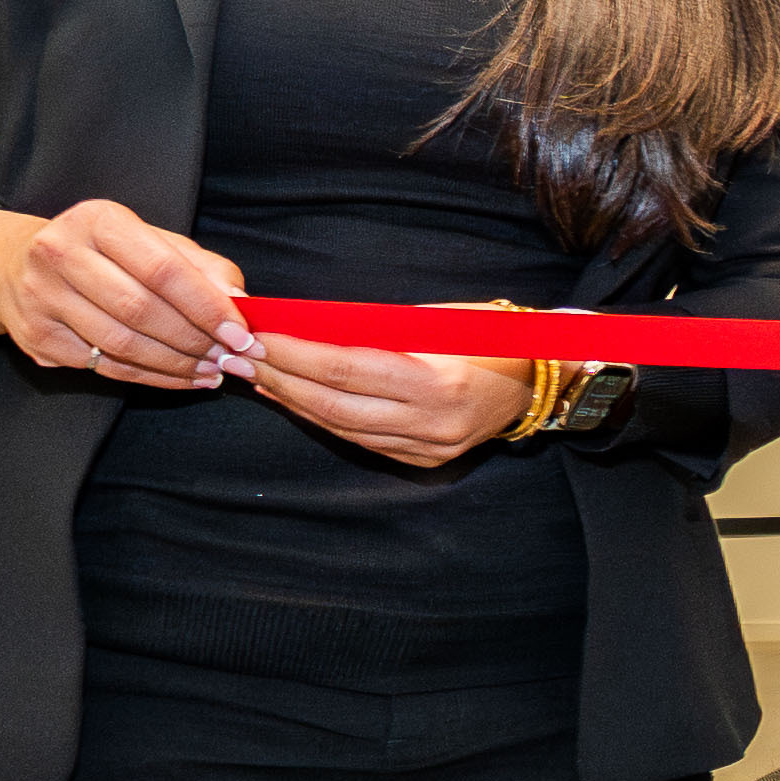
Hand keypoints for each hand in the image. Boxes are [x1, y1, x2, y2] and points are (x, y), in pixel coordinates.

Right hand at [0, 196, 254, 388]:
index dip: (206, 306)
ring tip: (213, 370)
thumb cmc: (100, 251)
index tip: (240, 332)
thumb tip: (241, 301)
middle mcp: (60, 254)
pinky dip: (152, 377)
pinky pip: (106, 366)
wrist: (13, 265)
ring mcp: (43, 298)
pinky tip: (182, 378)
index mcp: (96, 220)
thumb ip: (199, 265)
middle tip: (232, 357)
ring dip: (177, 364)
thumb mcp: (149, 240)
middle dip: (196, 340)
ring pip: (123, 344)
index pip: (162, 269)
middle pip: (141, 310)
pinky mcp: (37, 337)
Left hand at [245, 329, 534, 470]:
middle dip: (278, 377)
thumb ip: (380, 330)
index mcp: (437, 381)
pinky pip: (360, 439)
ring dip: (290, 400)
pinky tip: (292, 397)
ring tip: (255, 374)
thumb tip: (310, 328)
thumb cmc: (491, 335)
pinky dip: (320, 417)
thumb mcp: (439, 320)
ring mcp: (428, 448)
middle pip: (332, 404)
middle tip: (239, 354)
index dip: (293, 354)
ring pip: (339, 427)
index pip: (344, 369)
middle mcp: (431, 423)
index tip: (257, 334)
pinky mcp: (425, 460)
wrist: (540, 380)